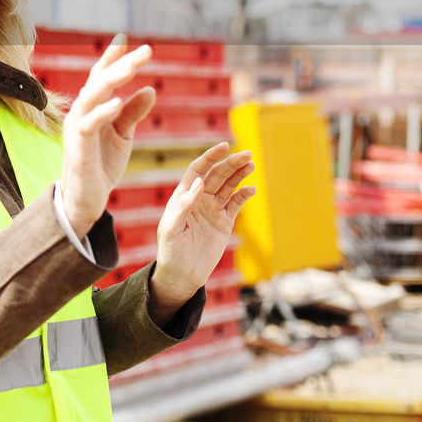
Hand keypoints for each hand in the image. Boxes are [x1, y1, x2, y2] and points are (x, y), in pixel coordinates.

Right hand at [60, 34, 156, 233]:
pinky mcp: (77, 145)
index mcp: (92, 108)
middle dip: (121, 63)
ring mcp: (77, 127)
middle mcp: (81, 112)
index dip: (113, 58)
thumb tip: (150, 89)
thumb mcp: (122, 135)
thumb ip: (132, 112)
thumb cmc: (100, 164)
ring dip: (112, 80)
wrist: (85, 198)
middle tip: (147, 50)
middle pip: (99, 80)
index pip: (101, 76)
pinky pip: (88, 124)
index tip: (127, 39)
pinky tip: (119, 102)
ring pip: (92, 96)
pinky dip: (102, 112)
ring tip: (133, 67)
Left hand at [149, 143, 255, 321]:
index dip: (210, 157)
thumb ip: (183, 205)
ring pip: (228, 186)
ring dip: (239, 174)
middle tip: (247, 155)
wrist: (182, 274)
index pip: (198, 170)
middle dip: (231, 163)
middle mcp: (198, 199)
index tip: (224, 147)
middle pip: (217, 175)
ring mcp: (212, 209)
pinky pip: (236, 204)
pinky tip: (251, 190)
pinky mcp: (224, 222)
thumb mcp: (171, 228)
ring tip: (251, 164)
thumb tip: (199, 183)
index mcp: (183, 196)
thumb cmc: (170, 251)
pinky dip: (244, 195)